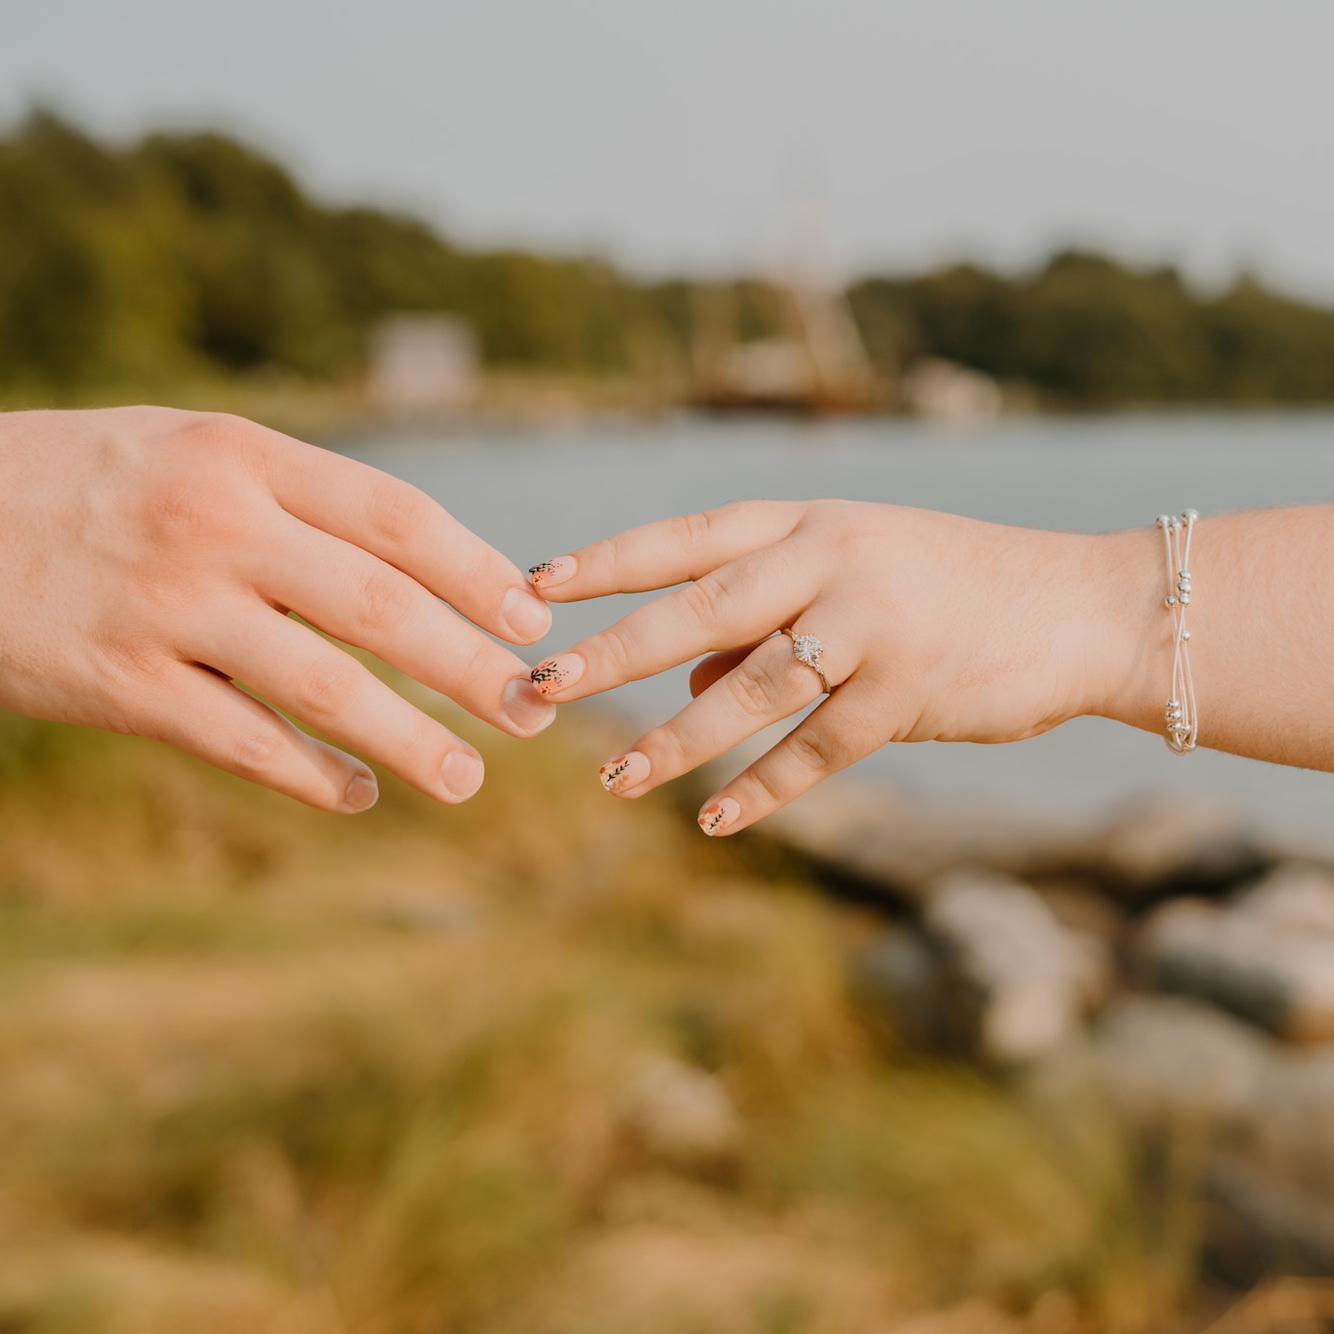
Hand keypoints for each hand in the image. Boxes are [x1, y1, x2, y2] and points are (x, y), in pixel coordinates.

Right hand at [0, 407, 555, 810]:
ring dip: (409, 741)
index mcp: (245, 458)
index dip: (477, 574)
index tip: (531, 620)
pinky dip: (310, 777)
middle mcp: (215, 526)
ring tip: (467, 779)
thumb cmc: (93, 484)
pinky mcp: (120, 684)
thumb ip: (299, 500)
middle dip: (471, 668)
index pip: (396, 517)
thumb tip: (424, 568)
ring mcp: (167, 609)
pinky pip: (241, 743)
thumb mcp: (194, 451)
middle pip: (381, 608)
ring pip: (323, 687)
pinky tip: (358, 796)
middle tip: (533, 711)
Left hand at [527, 500, 1132, 834]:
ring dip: (677, 738)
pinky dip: (765, 788)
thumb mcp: (849, 578)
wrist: (1082, 606)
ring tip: (612, 777)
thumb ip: (760, 622)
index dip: (607, 562)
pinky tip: (716, 820)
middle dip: (613, 651)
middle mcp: (832, 560)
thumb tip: (678, 675)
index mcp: (808, 522)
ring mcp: (874, 623)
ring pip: (752, 686)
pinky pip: (819, 749)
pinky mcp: (911, 691)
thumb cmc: (950, 588)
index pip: (686, 538)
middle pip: (699, 606)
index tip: (534, 588)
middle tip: (539, 687)